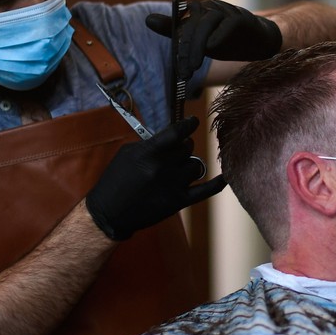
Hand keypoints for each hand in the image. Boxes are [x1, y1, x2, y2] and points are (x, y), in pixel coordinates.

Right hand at [86, 117, 226, 239]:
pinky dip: (218, 183)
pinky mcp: (178, 202)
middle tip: (174, 152)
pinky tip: (226, 176)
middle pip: (187, 148)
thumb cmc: (116, 179)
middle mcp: (162, 168)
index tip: (193, 122)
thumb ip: (151, 143)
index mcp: (148, 153)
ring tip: (178, 169)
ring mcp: (172, 186)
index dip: (188, 124)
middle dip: (183, 147)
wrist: (110, 212)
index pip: (176, 132)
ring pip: (196, 166)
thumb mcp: (128, 154)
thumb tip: (173, 136)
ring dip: (189, 164)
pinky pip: (206, 191)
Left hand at [146, 0, 282, 72]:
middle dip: (186, 51)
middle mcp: (210, 8)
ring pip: (207, 23)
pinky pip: (228, 23)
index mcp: (198, 11)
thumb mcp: (199, 40)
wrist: (260, 42)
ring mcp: (227, 11)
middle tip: (184, 72)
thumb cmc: (227, 40)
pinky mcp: (241, 18)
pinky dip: (219, 35)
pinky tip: (213, 48)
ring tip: (195, 66)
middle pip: (192, 24)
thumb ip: (176, 30)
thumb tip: (148, 19)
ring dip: (199, 46)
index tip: (179, 70)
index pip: (181, 25)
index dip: (179, 47)